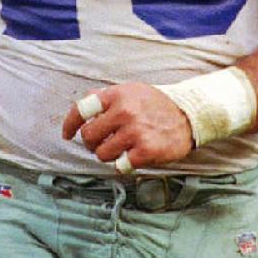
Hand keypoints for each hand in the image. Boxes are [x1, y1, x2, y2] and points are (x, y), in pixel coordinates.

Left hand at [62, 82, 193, 173]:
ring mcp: (135, 131)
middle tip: (102, 143)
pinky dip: (125, 164)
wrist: (190, 115)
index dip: (70, 124)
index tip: (68, 135)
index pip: (82, 109)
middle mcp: (124, 111)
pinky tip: (134, 156)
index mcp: (117, 94)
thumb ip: (105, 97)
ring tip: (122, 148)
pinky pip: (121, 166)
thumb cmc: (155, 105)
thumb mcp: (130, 91)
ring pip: (102, 154)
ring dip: (109, 155)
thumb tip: (81, 109)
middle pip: (89, 136)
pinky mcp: (146, 151)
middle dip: (92, 143)